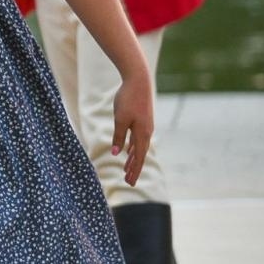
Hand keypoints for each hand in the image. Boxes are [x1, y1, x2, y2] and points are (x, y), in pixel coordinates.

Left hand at [110, 69, 154, 185]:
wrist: (138, 81)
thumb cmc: (128, 99)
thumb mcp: (120, 119)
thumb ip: (119, 136)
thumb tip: (117, 154)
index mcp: (142, 134)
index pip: (138, 157)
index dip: (134, 170)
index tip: (130, 182)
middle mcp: (146, 132)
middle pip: (140, 155)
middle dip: (134, 168)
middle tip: (129, 182)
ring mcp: (145, 126)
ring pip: (139, 147)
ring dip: (133, 159)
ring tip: (126, 170)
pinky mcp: (141, 120)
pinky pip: (137, 139)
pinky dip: (133, 147)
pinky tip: (128, 151)